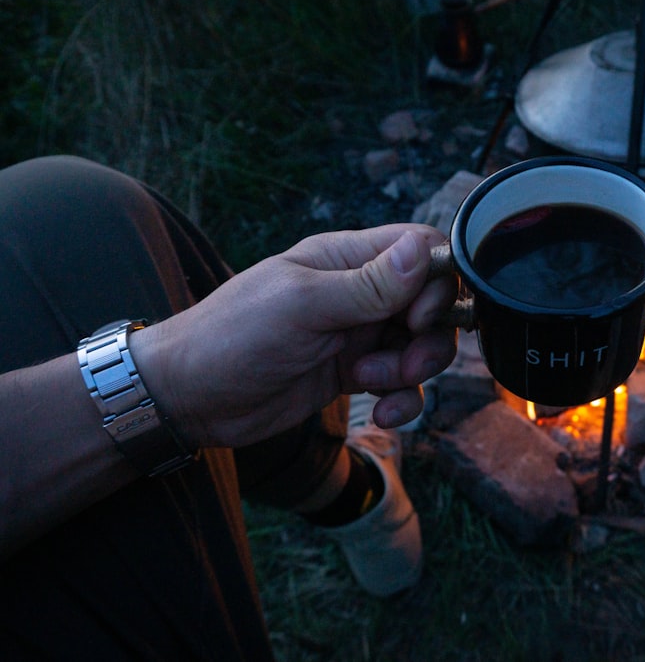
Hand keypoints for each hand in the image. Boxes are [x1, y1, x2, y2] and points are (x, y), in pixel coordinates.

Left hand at [131, 223, 456, 447]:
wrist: (190, 397)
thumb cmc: (234, 336)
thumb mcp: (304, 306)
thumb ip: (368, 283)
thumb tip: (424, 248)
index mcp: (347, 258)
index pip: (422, 247)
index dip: (438, 282)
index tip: (419, 317)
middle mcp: (360, 291)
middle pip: (433, 302)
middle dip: (431, 337)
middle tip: (407, 363)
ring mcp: (358, 333)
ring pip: (423, 345)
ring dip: (413, 371)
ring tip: (371, 382)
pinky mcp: (354, 373)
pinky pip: (403, 384)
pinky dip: (403, 400)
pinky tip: (381, 413)